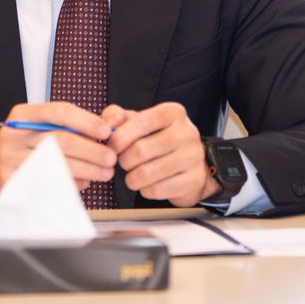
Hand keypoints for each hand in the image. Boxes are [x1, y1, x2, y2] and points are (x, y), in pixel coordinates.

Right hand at [0, 102, 114, 209]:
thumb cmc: (16, 150)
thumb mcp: (33, 129)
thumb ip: (66, 126)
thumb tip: (106, 127)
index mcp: (22, 117)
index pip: (58, 112)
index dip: (86, 121)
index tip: (105, 131)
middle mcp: (14, 136)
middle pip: (61, 140)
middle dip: (92, 150)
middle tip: (111, 157)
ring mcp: (10, 163)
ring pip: (57, 164)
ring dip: (87, 170)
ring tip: (104, 172)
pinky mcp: (12, 186)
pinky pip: (48, 185)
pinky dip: (71, 185)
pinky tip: (83, 183)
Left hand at [103, 102, 219, 206]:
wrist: (190, 164)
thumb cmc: (158, 140)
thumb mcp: (140, 122)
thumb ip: (119, 116)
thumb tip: (109, 124)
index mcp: (173, 113)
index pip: (142, 122)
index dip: (120, 137)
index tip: (112, 147)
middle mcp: (187, 132)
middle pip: (140, 150)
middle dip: (124, 160)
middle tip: (124, 163)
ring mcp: (194, 156)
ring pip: (147, 173)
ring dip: (132, 178)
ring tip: (133, 175)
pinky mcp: (195, 179)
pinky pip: (157, 190)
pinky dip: (145, 190)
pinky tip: (148, 184)